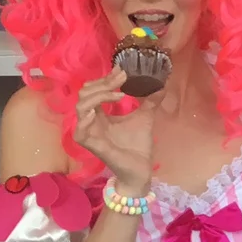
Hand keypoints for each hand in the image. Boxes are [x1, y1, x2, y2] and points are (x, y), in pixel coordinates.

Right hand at [73, 68, 159, 193]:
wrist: (141, 169)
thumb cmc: (137, 145)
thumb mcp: (145, 117)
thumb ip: (150, 101)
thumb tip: (161, 85)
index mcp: (100, 113)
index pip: (94, 90)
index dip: (106, 78)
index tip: (123, 72)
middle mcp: (91, 121)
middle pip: (85, 93)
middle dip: (102, 83)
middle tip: (122, 79)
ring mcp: (89, 133)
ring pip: (80, 106)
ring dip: (98, 96)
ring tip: (118, 95)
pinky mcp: (91, 146)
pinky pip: (79, 131)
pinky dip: (85, 119)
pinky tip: (97, 112)